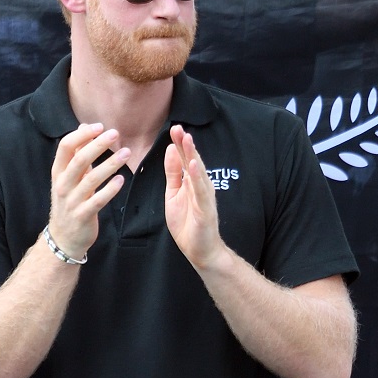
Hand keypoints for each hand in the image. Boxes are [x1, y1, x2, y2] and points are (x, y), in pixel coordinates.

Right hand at [46, 123, 129, 259]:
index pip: (65, 147)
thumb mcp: (68, 177)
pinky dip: (110, 189)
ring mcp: (72, 201)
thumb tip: (84, 127)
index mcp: (58, 172)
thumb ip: (77, 153)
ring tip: (126, 153)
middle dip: (98, 145)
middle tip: (115, 134)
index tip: (99, 126)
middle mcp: (62, 185)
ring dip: (110, 164)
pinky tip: (121, 180)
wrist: (63, 238)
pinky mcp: (83, 216)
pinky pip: (98, 200)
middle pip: (79, 160)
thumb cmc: (69, 202)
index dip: (82, 134)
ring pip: (91, 179)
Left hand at [164, 125, 223, 270]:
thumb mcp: (173, 195)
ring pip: (199, 172)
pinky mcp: (206, 209)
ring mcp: (204, 197)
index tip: (173, 128)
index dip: (179, 144)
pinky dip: (198, 177)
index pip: (185, 159)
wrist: (199, 250)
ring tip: (187, 140)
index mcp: (191, 182)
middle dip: (185, 144)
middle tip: (178, 127)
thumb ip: (173, 174)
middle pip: (193, 161)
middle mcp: (200, 186)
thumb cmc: (187, 224)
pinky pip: (201, 191)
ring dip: (193, 155)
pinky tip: (194, 165)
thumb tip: (171, 150)